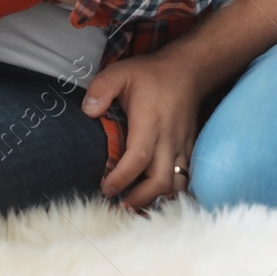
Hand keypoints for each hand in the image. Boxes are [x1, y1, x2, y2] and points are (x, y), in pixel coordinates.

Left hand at [82, 50, 201, 209]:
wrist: (188, 71)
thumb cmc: (151, 74)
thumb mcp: (121, 72)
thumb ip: (101, 88)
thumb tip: (88, 111)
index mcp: (150, 122)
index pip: (138, 158)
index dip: (122, 178)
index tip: (105, 188)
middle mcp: (168, 138)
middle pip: (161, 180)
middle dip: (140, 198)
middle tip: (119, 204)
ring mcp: (181, 146)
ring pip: (175, 184)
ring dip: (156, 198)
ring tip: (134, 203)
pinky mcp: (188, 149)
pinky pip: (184, 177)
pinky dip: (169, 190)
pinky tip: (152, 193)